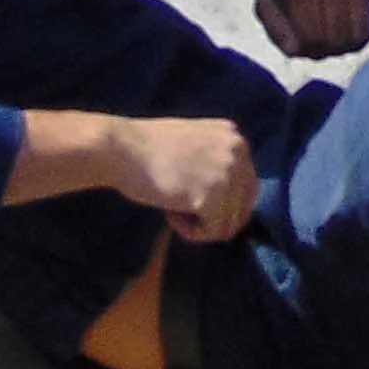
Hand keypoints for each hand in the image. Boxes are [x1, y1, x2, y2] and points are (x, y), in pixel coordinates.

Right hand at [106, 113, 260, 243]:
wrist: (120, 148)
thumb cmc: (147, 147)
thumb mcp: (194, 143)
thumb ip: (216, 161)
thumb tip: (230, 200)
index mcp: (235, 137)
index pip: (247, 186)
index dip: (220, 202)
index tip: (190, 198)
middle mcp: (239, 152)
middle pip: (243, 207)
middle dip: (214, 217)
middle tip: (183, 211)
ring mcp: (228, 174)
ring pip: (229, 224)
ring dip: (201, 225)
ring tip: (173, 210)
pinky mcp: (212, 197)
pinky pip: (212, 232)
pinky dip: (191, 232)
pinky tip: (170, 214)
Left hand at [227, 0, 368, 57]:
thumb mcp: (265, 7)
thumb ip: (277, 32)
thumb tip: (296, 51)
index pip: (311, 37)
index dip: (303, 49)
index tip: (295, 43)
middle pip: (334, 41)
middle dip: (321, 50)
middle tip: (309, 44)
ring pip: (354, 40)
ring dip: (339, 50)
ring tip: (324, 41)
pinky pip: (367, 31)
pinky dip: (355, 42)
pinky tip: (339, 35)